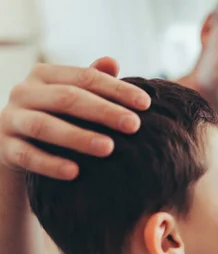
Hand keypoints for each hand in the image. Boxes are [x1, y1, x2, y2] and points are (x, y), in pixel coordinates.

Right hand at [0, 57, 150, 179]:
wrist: (16, 146)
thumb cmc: (58, 117)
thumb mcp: (74, 97)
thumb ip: (92, 81)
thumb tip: (112, 61)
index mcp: (45, 74)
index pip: (86, 77)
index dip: (117, 89)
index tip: (146, 104)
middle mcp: (24, 92)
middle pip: (67, 98)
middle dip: (104, 111)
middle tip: (134, 126)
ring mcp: (11, 119)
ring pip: (44, 126)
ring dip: (78, 137)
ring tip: (108, 148)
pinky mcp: (4, 147)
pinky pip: (26, 155)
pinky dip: (50, 164)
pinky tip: (75, 172)